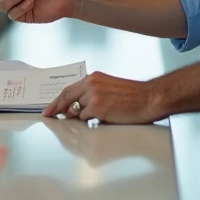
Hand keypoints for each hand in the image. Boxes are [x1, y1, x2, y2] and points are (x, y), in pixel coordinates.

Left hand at [43, 72, 162, 123]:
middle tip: (50, 116)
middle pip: (67, 98)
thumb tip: (76, 109)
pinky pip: (86, 119)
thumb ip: (92, 95)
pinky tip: (107, 118)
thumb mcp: (110, 88)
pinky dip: (93, 121)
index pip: (69, 89)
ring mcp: (93, 95)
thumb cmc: (134, 96)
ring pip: (77, 111)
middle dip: (57, 108)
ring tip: (102, 115)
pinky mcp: (97, 107)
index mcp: (94, 78)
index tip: (49, 108)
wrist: (150, 98)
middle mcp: (91, 84)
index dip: (57, 100)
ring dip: (83, 117)